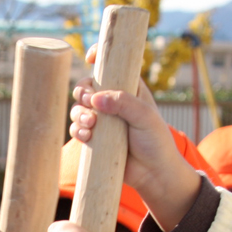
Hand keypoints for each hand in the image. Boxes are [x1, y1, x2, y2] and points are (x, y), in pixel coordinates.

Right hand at [71, 71, 200, 231]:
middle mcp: (113, 102)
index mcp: (129, 89)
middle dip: (82, 92)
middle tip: (89, 102)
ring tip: (91, 124)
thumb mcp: (145, 117)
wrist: (153, 174)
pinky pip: (76, 129)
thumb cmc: (156, 142)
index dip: (99, 57)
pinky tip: (87, 136)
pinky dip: (77, 130)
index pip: (112, 66)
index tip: (91, 57)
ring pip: (78, 108)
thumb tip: (96, 98)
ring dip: (78, 113)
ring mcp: (102, 121)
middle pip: (87, 87)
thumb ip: (124, 103)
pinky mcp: (94, 138)